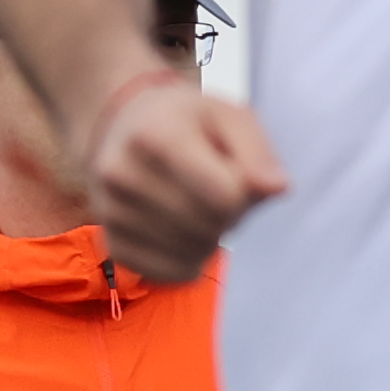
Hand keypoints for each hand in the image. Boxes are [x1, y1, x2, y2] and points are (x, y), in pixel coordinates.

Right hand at [73, 71, 280, 290]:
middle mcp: (124, 175)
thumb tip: (277, 188)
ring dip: (209, 238)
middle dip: (228, 215)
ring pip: (194, 254)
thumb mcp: (229, 117)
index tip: (232, 172)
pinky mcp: (113, 245)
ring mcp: (112, 213)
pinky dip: (188, 260)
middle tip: (214, 189)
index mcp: (156, 136)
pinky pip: (170, 274)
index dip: (244, 192)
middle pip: (211, 226)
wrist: (122, 129)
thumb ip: (258, 151)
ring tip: (195, 205)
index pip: (225, 197)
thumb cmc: (187, 122)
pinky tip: (181, 231)